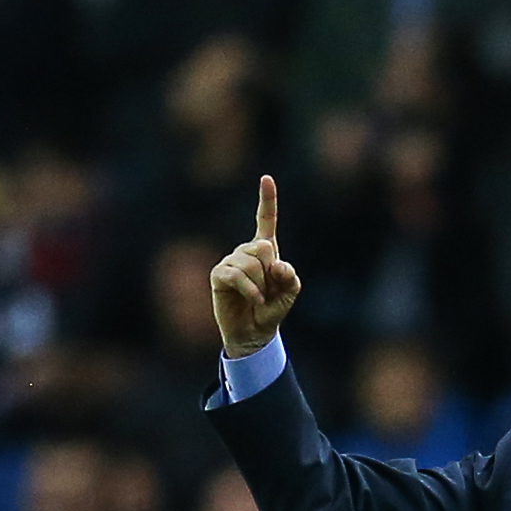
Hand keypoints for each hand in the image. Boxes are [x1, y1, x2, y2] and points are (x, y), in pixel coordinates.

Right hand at [210, 175, 300, 357]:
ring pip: (252, 263)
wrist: (254, 333)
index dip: (267, 199)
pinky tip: (254, 299)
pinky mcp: (219, 274)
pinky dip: (251, 290)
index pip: (265, 220)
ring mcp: (231, 261)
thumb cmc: (272, 310)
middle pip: (263, 247)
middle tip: (268, 290)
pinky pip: (237, 275)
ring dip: (261, 286)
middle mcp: (246, 251)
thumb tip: (277, 264)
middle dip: (271, 273)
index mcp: (265, 250)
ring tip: (258, 298)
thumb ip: (290, 277)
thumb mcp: (290, 294)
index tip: (266, 178)